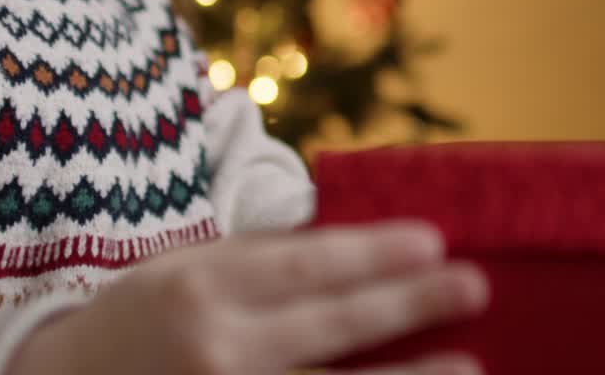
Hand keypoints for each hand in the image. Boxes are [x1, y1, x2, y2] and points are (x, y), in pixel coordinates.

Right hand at [8, 221, 487, 374]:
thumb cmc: (130, 321)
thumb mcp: (181, 268)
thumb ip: (255, 260)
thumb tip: (345, 247)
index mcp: (201, 287)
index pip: (308, 265)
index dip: (377, 253)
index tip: (434, 242)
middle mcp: (217, 348)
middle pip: (334, 325)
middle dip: (411, 304)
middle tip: (474, 286)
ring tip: (470, 368)